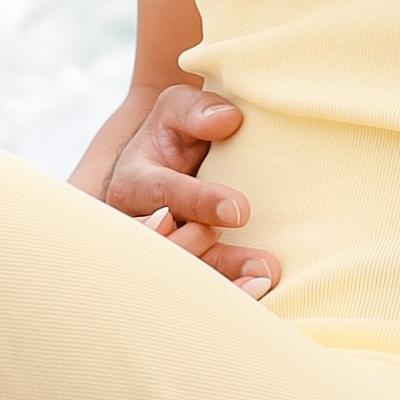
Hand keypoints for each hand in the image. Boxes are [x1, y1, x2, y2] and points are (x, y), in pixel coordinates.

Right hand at [107, 84, 280, 293]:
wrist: (171, 156)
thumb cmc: (176, 129)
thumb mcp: (179, 108)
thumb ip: (197, 111)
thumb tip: (228, 120)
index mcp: (134, 181)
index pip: (162, 193)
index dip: (198, 202)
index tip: (239, 210)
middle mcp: (138, 223)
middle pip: (165, 247)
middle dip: (206, 254)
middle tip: (258, 261)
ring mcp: (157, 250)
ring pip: (182, 272)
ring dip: (224, 279)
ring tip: (265, 279)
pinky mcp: (176, 266)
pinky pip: (195, 286)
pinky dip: (226, 290)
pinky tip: (258, 290)